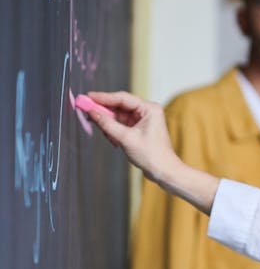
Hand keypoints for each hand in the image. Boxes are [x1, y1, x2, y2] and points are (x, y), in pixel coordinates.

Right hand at [83, 90, 218, 213]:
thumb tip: (92, 112)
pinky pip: (121, 125)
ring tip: (108, 136)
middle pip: (119, 106)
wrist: (163, 171)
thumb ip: (107, 124)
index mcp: (149, 109)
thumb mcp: (126, 138)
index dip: (103, 97)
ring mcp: (142, 120)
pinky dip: (114, 131)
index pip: (122, 98)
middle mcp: (147, 111)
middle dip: (103, 112)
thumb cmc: (152, 155)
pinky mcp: (138, 129)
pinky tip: (113, 140)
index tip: (88, 97)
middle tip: (86, 111)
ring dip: (109, 124)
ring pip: (118, 116)